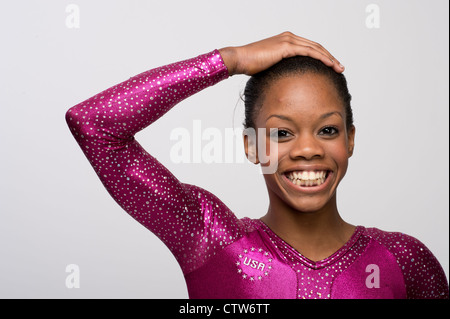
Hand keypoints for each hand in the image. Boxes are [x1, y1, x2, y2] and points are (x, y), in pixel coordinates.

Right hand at [219, 31, 343, 75]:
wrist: (239, 59)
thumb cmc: (250, 65)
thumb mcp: (269, 67)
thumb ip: (280, 69)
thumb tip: (286, 81)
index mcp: (286, 40)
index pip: (309, 47)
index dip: (322, 56)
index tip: (330, 66)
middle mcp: (289, 37)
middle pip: (316, 46)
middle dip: (329, 57)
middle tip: (340, 67)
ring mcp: (288, 40)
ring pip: (315, 48)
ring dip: (329, 58)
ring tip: (338, 68)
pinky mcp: (286, 47)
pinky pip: (309, 52)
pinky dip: (321, 58)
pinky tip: (329, 64)